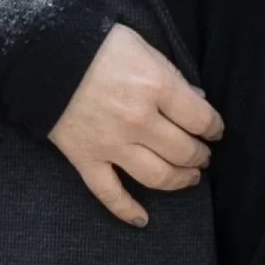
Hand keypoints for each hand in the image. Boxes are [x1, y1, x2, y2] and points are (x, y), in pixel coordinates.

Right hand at [48, 22, 222, 228]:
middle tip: (204, 156)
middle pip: (181, 150)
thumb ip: (172, 76)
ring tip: (190, 179)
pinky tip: (143, 219)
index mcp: (156, 86)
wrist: (48, 55)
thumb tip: (198, 100)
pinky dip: (127, 211)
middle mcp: (138, 120)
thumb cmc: (101, 44)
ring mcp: (112, 144)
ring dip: (178, 181)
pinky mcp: (86, 160)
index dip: (214, 127)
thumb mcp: (145, 48)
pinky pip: (109, 194)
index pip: (199, 118)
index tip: (216, 131)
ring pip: (155, 176)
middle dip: (199, 156)